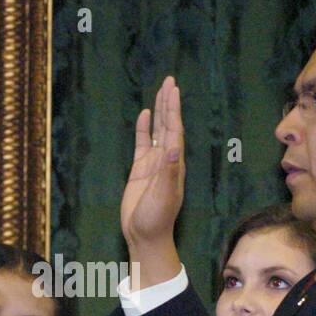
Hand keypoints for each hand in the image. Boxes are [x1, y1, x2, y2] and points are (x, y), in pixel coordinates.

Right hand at [120, 77, 184, 285]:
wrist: (144, 235)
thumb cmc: (157, 218)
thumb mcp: (163, 195)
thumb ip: (167, 171)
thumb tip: (172, 147)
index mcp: (174, 163)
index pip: (175, 130)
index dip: (173, 109)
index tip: (173, 89)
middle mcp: (166, 159)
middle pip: (168, 125)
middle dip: (169, 103)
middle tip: (169, 80)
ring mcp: (153, 163)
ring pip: (156, 130)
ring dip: (159, 111)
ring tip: (160, 91)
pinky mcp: (140, 169)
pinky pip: (142, 143)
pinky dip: (143, 129)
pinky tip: (144, 115)